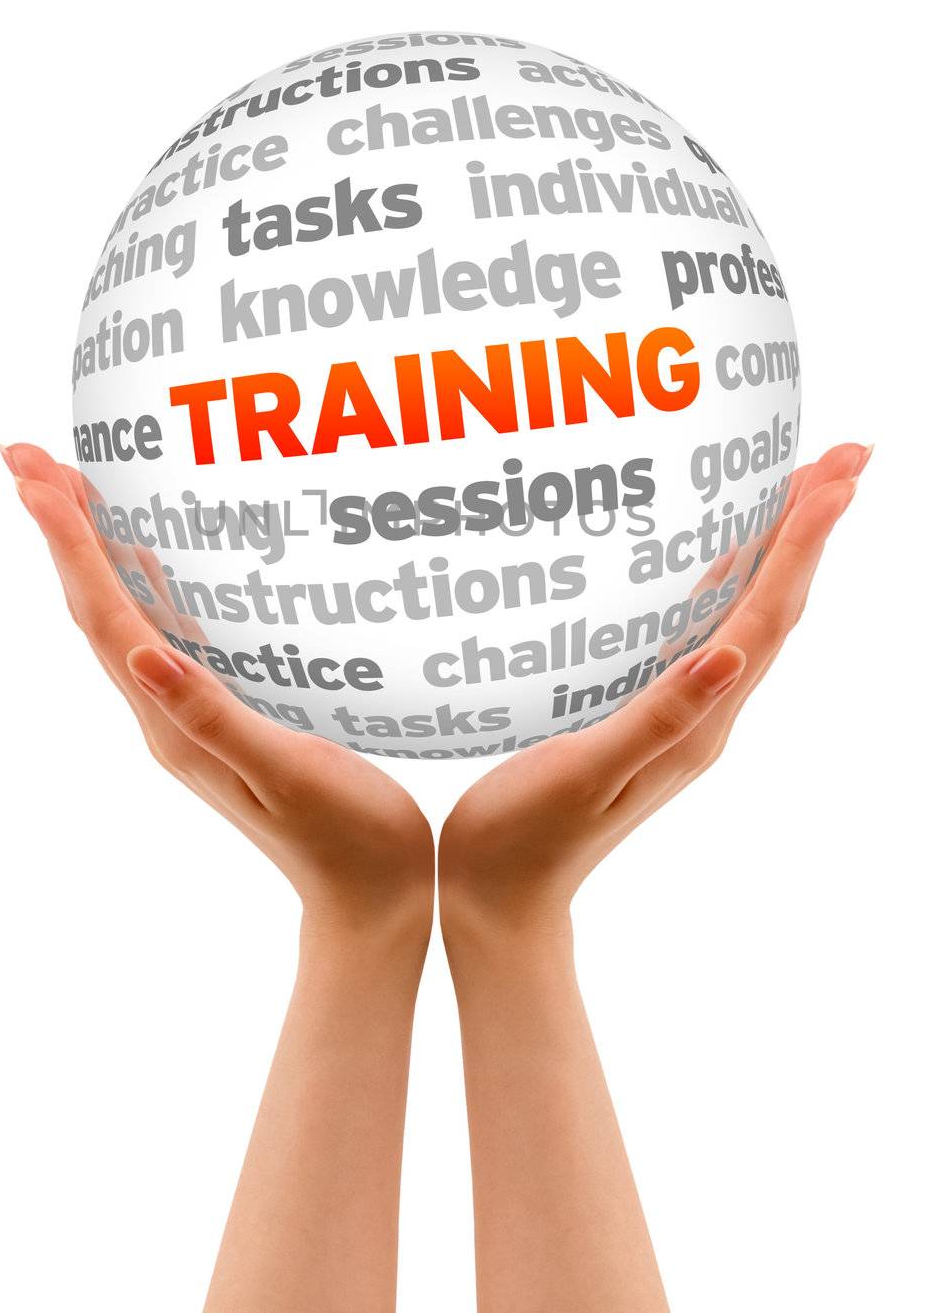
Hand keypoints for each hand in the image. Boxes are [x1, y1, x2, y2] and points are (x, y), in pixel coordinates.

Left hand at [3, 443, 433, 943]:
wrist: (366, 897)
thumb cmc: (343, 837)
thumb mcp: (286, 774)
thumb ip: (214, 718)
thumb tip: (144, 656)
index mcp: (173, 726)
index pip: (105, 619)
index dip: (70, 544)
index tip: (35, 477)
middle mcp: (165, 715)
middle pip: (94, 608)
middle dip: (58, 530)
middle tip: (26, 456)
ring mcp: (187, 716)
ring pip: (121, 616)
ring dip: (88, 550)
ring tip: (67, 488)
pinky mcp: (217, 714)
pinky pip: (163, 631)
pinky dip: (142, 581)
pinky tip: (151, 553)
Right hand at [439, 441, 868, 944]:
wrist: (504, 896)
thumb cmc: (528, 838)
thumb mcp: (587, 775)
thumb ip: (658, 718)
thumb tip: (728, 656)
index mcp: (699, 724)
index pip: (766, 617)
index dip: (802, 543)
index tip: (837, 477)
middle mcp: (706, 712)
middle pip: (777, 605)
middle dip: (813, 528)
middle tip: (845, 454)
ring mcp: (683, 713)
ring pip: (749, 614)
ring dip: (782, 548)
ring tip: (804, 486)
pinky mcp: (651, 712)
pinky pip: (706, 629)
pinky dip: (728, 578)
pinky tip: (717, 552)